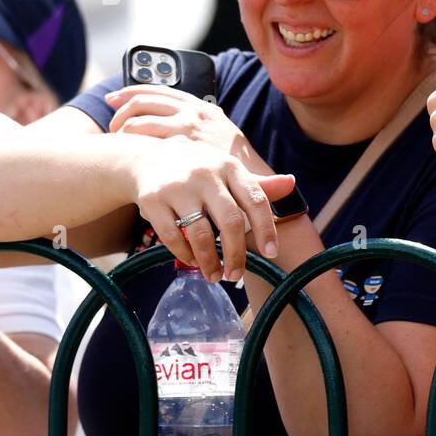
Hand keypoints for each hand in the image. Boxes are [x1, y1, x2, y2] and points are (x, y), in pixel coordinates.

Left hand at [106, 84, 269, 173]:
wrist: (252, 179)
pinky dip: (131, 146)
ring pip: (138, 121)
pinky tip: (128, 156)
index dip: (132, 90)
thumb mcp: (220, 136)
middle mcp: (193, 113)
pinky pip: (144, 140)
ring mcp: (186, 129)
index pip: (159, 89)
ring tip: (119, 143)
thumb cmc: (234, 164)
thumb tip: (174, 123)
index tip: (114, 98)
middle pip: (142, 101)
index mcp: (201, 107)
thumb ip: (199, 127)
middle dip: (121, 111)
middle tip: (112, 127)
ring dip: (122, 130)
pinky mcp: (179, 148)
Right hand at [125, 138, 293, 281]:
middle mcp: (206, 174)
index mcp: (229, 166)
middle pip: (231, 222)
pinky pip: (172, 237)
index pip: (256, 200)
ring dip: (209, 261)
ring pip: (200, 233)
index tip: (271, 254)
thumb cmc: (196, 170)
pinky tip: (193, 262)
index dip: (267, 229)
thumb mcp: (226, 170)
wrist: (143, 159)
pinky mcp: (153, 199)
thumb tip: (292, 184)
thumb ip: (258, 184)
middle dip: (236, 255)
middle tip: (236, 275)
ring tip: (215, 276)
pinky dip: (185, 255)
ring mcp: (178, 186)